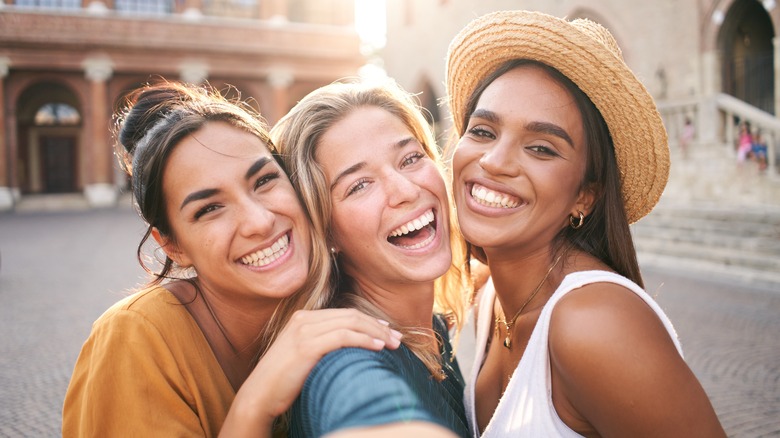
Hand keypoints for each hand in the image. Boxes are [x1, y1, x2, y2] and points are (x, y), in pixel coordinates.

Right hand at [220, 308, 401, 436]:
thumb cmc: (282, 381)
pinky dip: (364, 340)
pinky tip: (377, 348)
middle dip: (378, 326)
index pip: (345, 314)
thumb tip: (351, 346)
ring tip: (393, 344)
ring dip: (376, 333)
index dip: (370, 321)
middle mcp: (304, 319)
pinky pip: (343, 337)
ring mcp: (304, 330)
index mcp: (303, 318)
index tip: (387, 330)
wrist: (259, 395)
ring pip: (351, 323)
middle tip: (397, 338)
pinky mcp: (306, 346)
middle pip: (351, 316)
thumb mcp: (302, 355)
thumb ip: (321, 344)